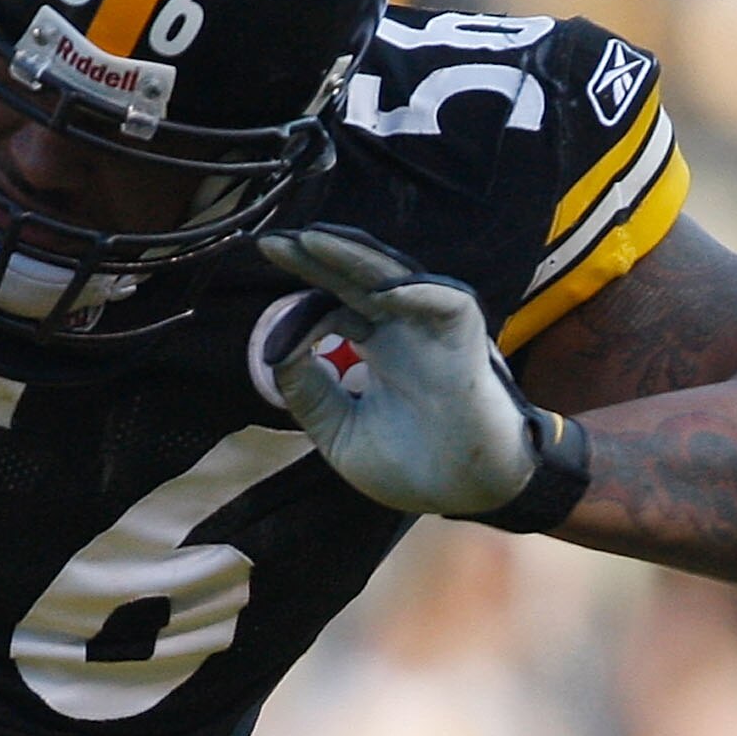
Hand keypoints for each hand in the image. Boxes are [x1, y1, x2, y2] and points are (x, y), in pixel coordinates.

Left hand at [257, 223, 539, 517]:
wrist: (466, 495)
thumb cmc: (412, 467)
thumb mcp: (339, 431)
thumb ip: (307, 392)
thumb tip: (276, 352)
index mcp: (377, 345)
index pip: (333, 305)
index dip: (298, 308)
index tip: (270, 336)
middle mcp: (403, 329)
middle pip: (356, 278)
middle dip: (316, 256)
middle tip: (271, 241)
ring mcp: (434, 331)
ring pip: (394, 277)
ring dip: (355, 258)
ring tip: (311, 240)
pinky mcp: (466, 342)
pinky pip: (447, 304)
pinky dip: (417, 294)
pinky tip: (382, 291)